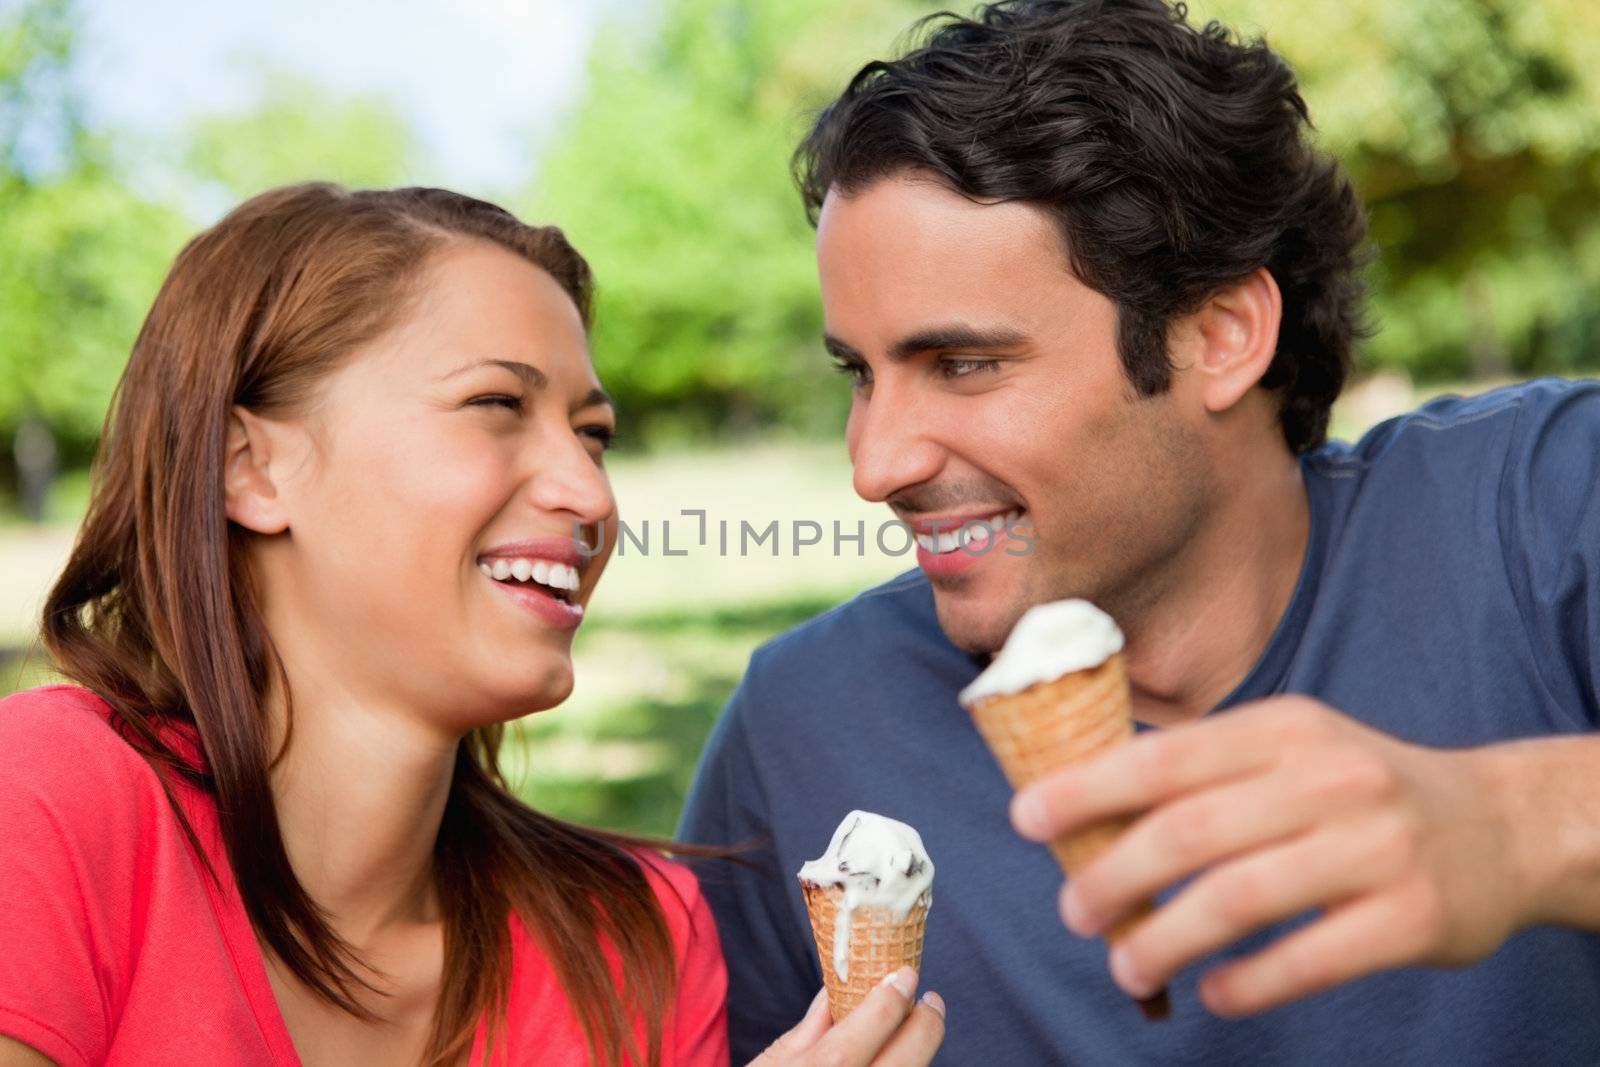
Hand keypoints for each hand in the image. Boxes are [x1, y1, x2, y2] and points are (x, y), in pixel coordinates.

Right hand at [750, 967, 945, 1066]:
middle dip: (925, 1027)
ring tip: (914, 1033)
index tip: (905, 975)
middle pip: (904, 1065)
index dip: (888, 1003)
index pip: (860, 1038)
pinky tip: (901, 1062)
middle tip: (930, 1001)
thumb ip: (805, 1033)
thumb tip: (835, 990)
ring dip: (919, 1056)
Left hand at [1010, 696, 1528, 1016]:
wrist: (1499, 825)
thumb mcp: (1291, 748)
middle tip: (1073, 910)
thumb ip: (1206, 769)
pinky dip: (1245, 984)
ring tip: (1126, 964)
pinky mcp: (1410, 919)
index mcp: (1285, 729)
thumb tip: (1084, 802)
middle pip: (1191, 832)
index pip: (1166, 757)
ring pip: (1239, 901)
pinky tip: (1210, 991)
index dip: (1089, 789)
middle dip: (1114, 876)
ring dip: (1165, 939)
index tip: (1028, 819)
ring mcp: (1375, 849)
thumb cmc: (1359, 789)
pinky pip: (1306, 960)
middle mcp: (1330, 779)